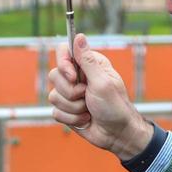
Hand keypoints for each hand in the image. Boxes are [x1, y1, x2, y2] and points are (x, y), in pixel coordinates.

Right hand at [48, 33, 152, 159]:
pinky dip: (71, 118)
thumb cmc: (115, 107)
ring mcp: (70, 94)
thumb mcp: (102, 82)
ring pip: (53, 96)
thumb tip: (78, 36)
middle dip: (71, 92)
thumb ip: (87, 60)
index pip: (63, 51)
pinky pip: (55, 112)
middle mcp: (77, 77)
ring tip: (89, 110)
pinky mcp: (66, 110)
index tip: (73, 76)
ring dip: (73, 107)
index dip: (63, 64)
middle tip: (87, 96)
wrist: (117, 134)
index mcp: (88, 64)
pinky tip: (85, 119)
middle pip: (54, 76)